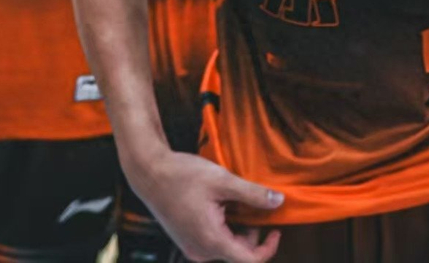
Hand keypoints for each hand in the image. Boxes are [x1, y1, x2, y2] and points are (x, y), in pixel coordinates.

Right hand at [124, 149, 282, 262]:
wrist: (149, 173)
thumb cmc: (183, 175)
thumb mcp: (223, 180)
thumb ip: (253, 194)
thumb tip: (279, 201)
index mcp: (211, 241)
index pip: (249, 260)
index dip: (268, 248)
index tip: (277, 229)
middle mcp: (201, 251)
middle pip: (238, 253)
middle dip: (252, 233)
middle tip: (254, 204)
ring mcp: (192, 247)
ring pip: (226, 247)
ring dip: (237, 228)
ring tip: (234, 200)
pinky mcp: (187, 240)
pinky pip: (213, 241)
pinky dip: (224, 227)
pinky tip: (221, 204)